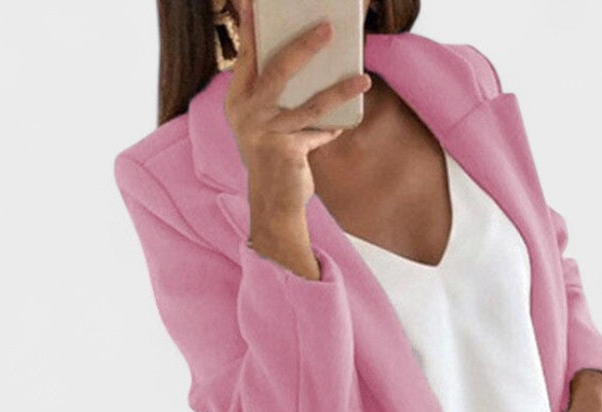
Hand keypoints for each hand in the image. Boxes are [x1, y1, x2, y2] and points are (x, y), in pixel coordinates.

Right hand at [225, 0, 372, 221]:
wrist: (270, 202)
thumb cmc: (271, 154)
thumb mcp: (264, 122)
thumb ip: (276, 94)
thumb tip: (306, 58)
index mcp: (238, 100)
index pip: (247, 56)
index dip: (252, 28)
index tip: (254, 1)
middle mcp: (247, 114)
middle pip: (278, 71)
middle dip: (304, 47)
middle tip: (328, 28)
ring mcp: (266, 134)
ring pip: (309, 105)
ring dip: (340, 90)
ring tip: (364, 78)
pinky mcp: (287, 153)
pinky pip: (319, 133)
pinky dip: (334, 127)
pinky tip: (347, 121)